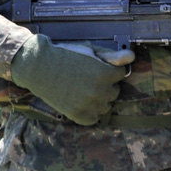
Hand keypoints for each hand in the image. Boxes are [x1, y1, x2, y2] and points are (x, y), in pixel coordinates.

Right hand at [9, 35, 134, 125]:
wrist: (39, 67)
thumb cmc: (67, 56)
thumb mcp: (91, 50)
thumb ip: (113, 57)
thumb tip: (132, 57)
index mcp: (106, 73)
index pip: (121, 75)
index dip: (109, 70)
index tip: (95, 68)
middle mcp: (100, 91)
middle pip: (114, 92)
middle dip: (105, 86)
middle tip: (87, 79)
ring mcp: (88, 104)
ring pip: (105, 106)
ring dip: (98, 100)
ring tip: (82, 90)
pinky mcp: (77, 115)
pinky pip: (93, 119)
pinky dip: (89, 113)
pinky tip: (80, 102)